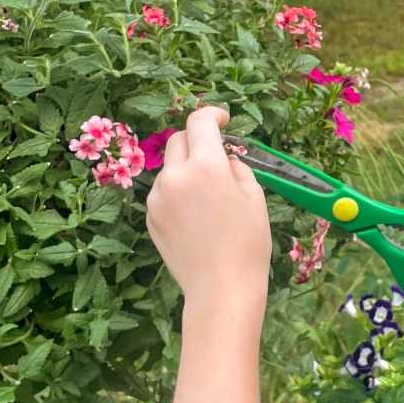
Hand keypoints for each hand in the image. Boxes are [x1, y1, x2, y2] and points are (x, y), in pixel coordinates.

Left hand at [146, 106, 271, 306]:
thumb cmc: (248, 242)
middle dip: (196, 140)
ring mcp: (158, 197)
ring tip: (207, 198)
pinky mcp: (150, 216)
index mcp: (207, 166)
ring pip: (170, 168)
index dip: (213, 114)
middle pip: (179, 140)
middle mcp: (176, 176)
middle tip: (214, 156)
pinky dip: (177, 192)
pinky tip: (194, 217)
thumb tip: (222, 156)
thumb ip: (235, 166)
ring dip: (186, 169)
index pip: (200, 121)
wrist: (221, 288)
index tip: (224, 119)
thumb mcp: (253, 195)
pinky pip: (163, 192)